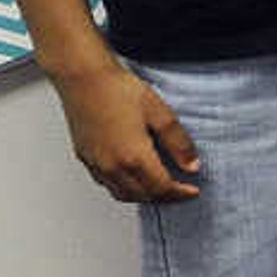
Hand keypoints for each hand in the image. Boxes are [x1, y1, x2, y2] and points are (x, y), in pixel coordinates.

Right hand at [53, 63, 200, 203]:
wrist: (83, 78)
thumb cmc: (118, 90)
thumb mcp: (160, 113)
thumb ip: (178, 142)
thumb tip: (191, 165)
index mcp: (134, 157)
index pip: (162, 188)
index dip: (180, 193)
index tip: (193, 191)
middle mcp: (112, 166)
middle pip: (143, 196)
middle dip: (165, 197)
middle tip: (180, 191)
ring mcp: (96, 163)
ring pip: (123, 194)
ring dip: (144, 196)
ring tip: (160, 188)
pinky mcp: (85, 157)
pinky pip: (106, 184)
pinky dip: (124, 188)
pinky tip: (133, 178)